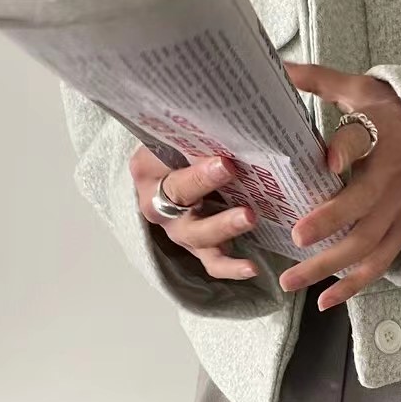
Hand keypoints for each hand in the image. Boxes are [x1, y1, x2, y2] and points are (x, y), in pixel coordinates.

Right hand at [130, 145, 259, 279]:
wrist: (173, 179)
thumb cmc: (180, 154)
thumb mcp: (180, 140)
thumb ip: (195, 138)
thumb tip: (229, 133)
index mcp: (147, 171)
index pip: (164, 163)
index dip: (190, 159)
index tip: (219, 156)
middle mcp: (158, 204)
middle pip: (179, 195)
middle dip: (204, 182)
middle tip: (230, 169)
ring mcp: (179, 230)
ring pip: (197, 233)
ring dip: (224, 225)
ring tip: (249, 216)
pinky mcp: (198, 248)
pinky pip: (212, 262)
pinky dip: (232, 267)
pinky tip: (252, 267)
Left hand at [280, 62, 400, 309]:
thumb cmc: (399, 114)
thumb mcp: (364, 90)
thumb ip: (320, 81)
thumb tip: (275, 67)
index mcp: (382, 135)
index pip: (362, 141)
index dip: (347, 148)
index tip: (329, 159)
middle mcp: (394, 177)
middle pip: (363, 206)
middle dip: (330, 224)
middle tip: (296, 239)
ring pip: (368, 244)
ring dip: (331, 267)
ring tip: (293, 281)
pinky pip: (381, 263)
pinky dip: (355, 285)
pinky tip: (326, 301)